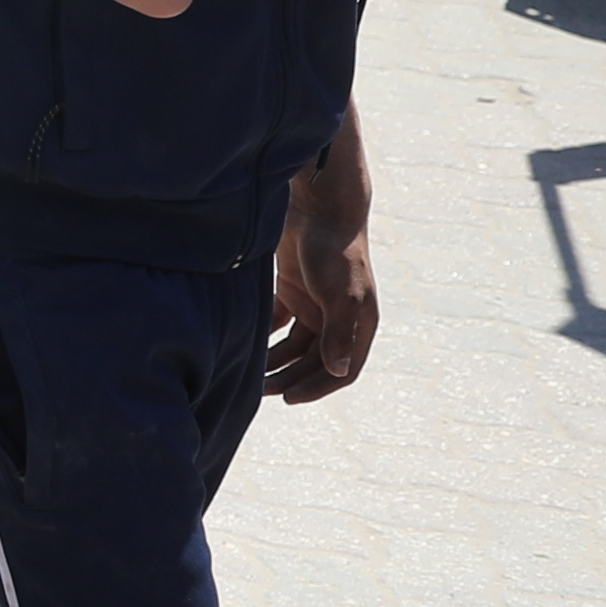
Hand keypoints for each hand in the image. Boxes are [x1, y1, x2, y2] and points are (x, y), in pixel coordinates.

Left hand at [266, 215, 378, 404]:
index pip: (343, 370)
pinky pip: (278, 325)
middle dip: (292, 379)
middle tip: (262, 392)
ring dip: (277, 363)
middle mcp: (338, 318)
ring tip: (252, 376)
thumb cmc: (335, 251)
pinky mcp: (292, 291)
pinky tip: (246, 348)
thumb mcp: (341, 295)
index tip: (290, 398)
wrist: (317, 207)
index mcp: (359, 324)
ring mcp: (314, 305)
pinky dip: (264, 338)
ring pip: (294, 347)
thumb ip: (339, 333)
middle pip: (315, 363)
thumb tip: (338, 371)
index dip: (319, 387)